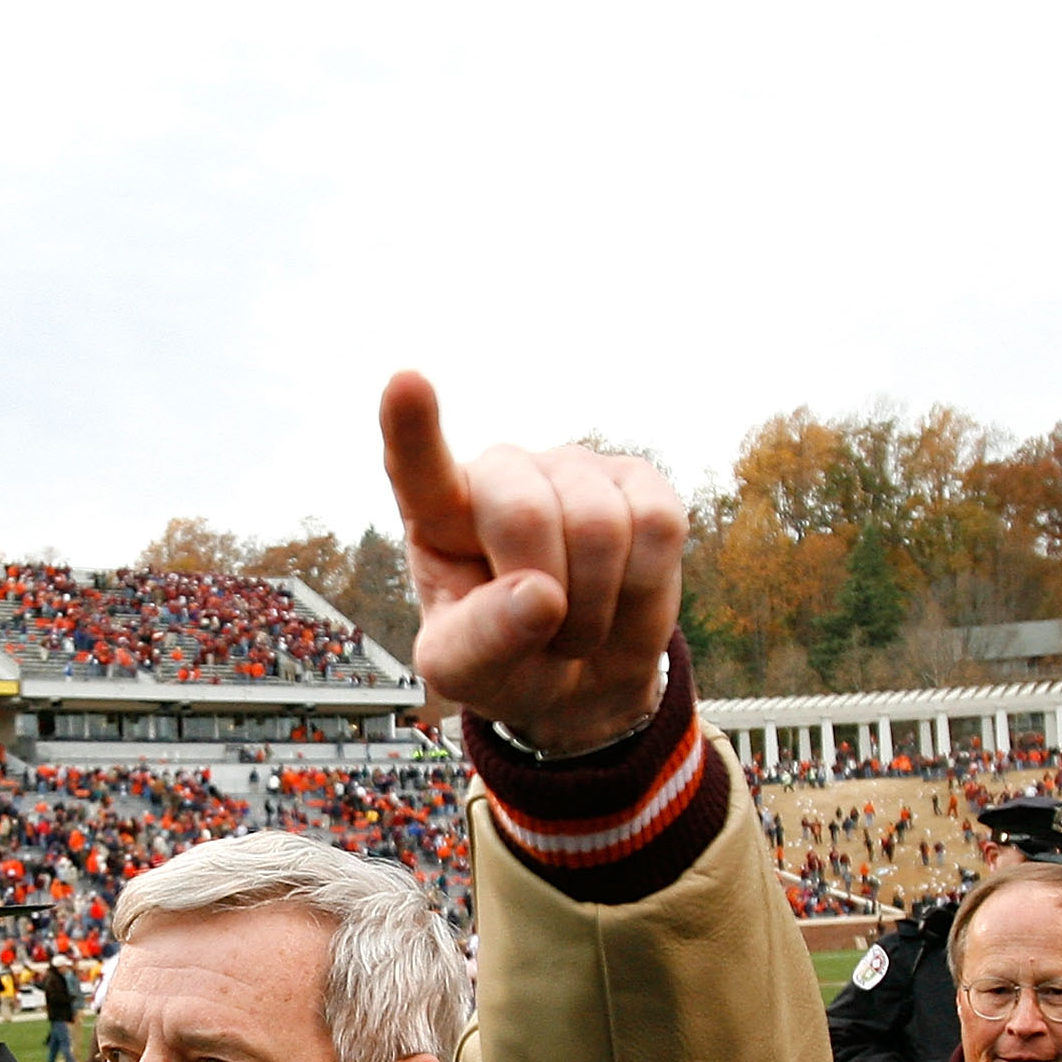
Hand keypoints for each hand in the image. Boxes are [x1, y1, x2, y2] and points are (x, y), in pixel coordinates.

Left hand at [379, 371, 686, 755]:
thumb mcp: (467, 675)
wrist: (581, 679)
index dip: (412, 428)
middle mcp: (501, 474)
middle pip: (526, 515)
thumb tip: (540, 596)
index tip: (406, 383)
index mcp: (437, 516)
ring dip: (594, 608)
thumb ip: (482, 644)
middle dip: (544, 600)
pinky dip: (643, 590)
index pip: (417, 468)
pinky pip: (656, 527)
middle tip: (546, 637)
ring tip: (578, 624)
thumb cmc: (507, 662)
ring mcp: (571, 468)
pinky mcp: (638, 480)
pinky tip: (620, 596)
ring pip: (600, 527)